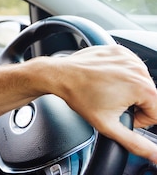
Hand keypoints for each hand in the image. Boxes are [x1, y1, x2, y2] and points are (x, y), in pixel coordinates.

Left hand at [53, 45, 156, 162]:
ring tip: (106, 90)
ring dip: (127, 89)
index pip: (156, 114)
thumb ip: (135, 143)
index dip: (137, 119)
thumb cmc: (80, 96)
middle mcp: (139, 69)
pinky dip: (120, 75)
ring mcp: (129, 57)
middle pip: (149, 97)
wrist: (60, 75)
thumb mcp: (108, 126)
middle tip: (110, 102)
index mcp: (143, 88)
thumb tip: (154, 156)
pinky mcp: (119, 51)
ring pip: (139, 82)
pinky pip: (128, 68)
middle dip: (133, 104)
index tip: (119, 114)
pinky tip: (105, 79)